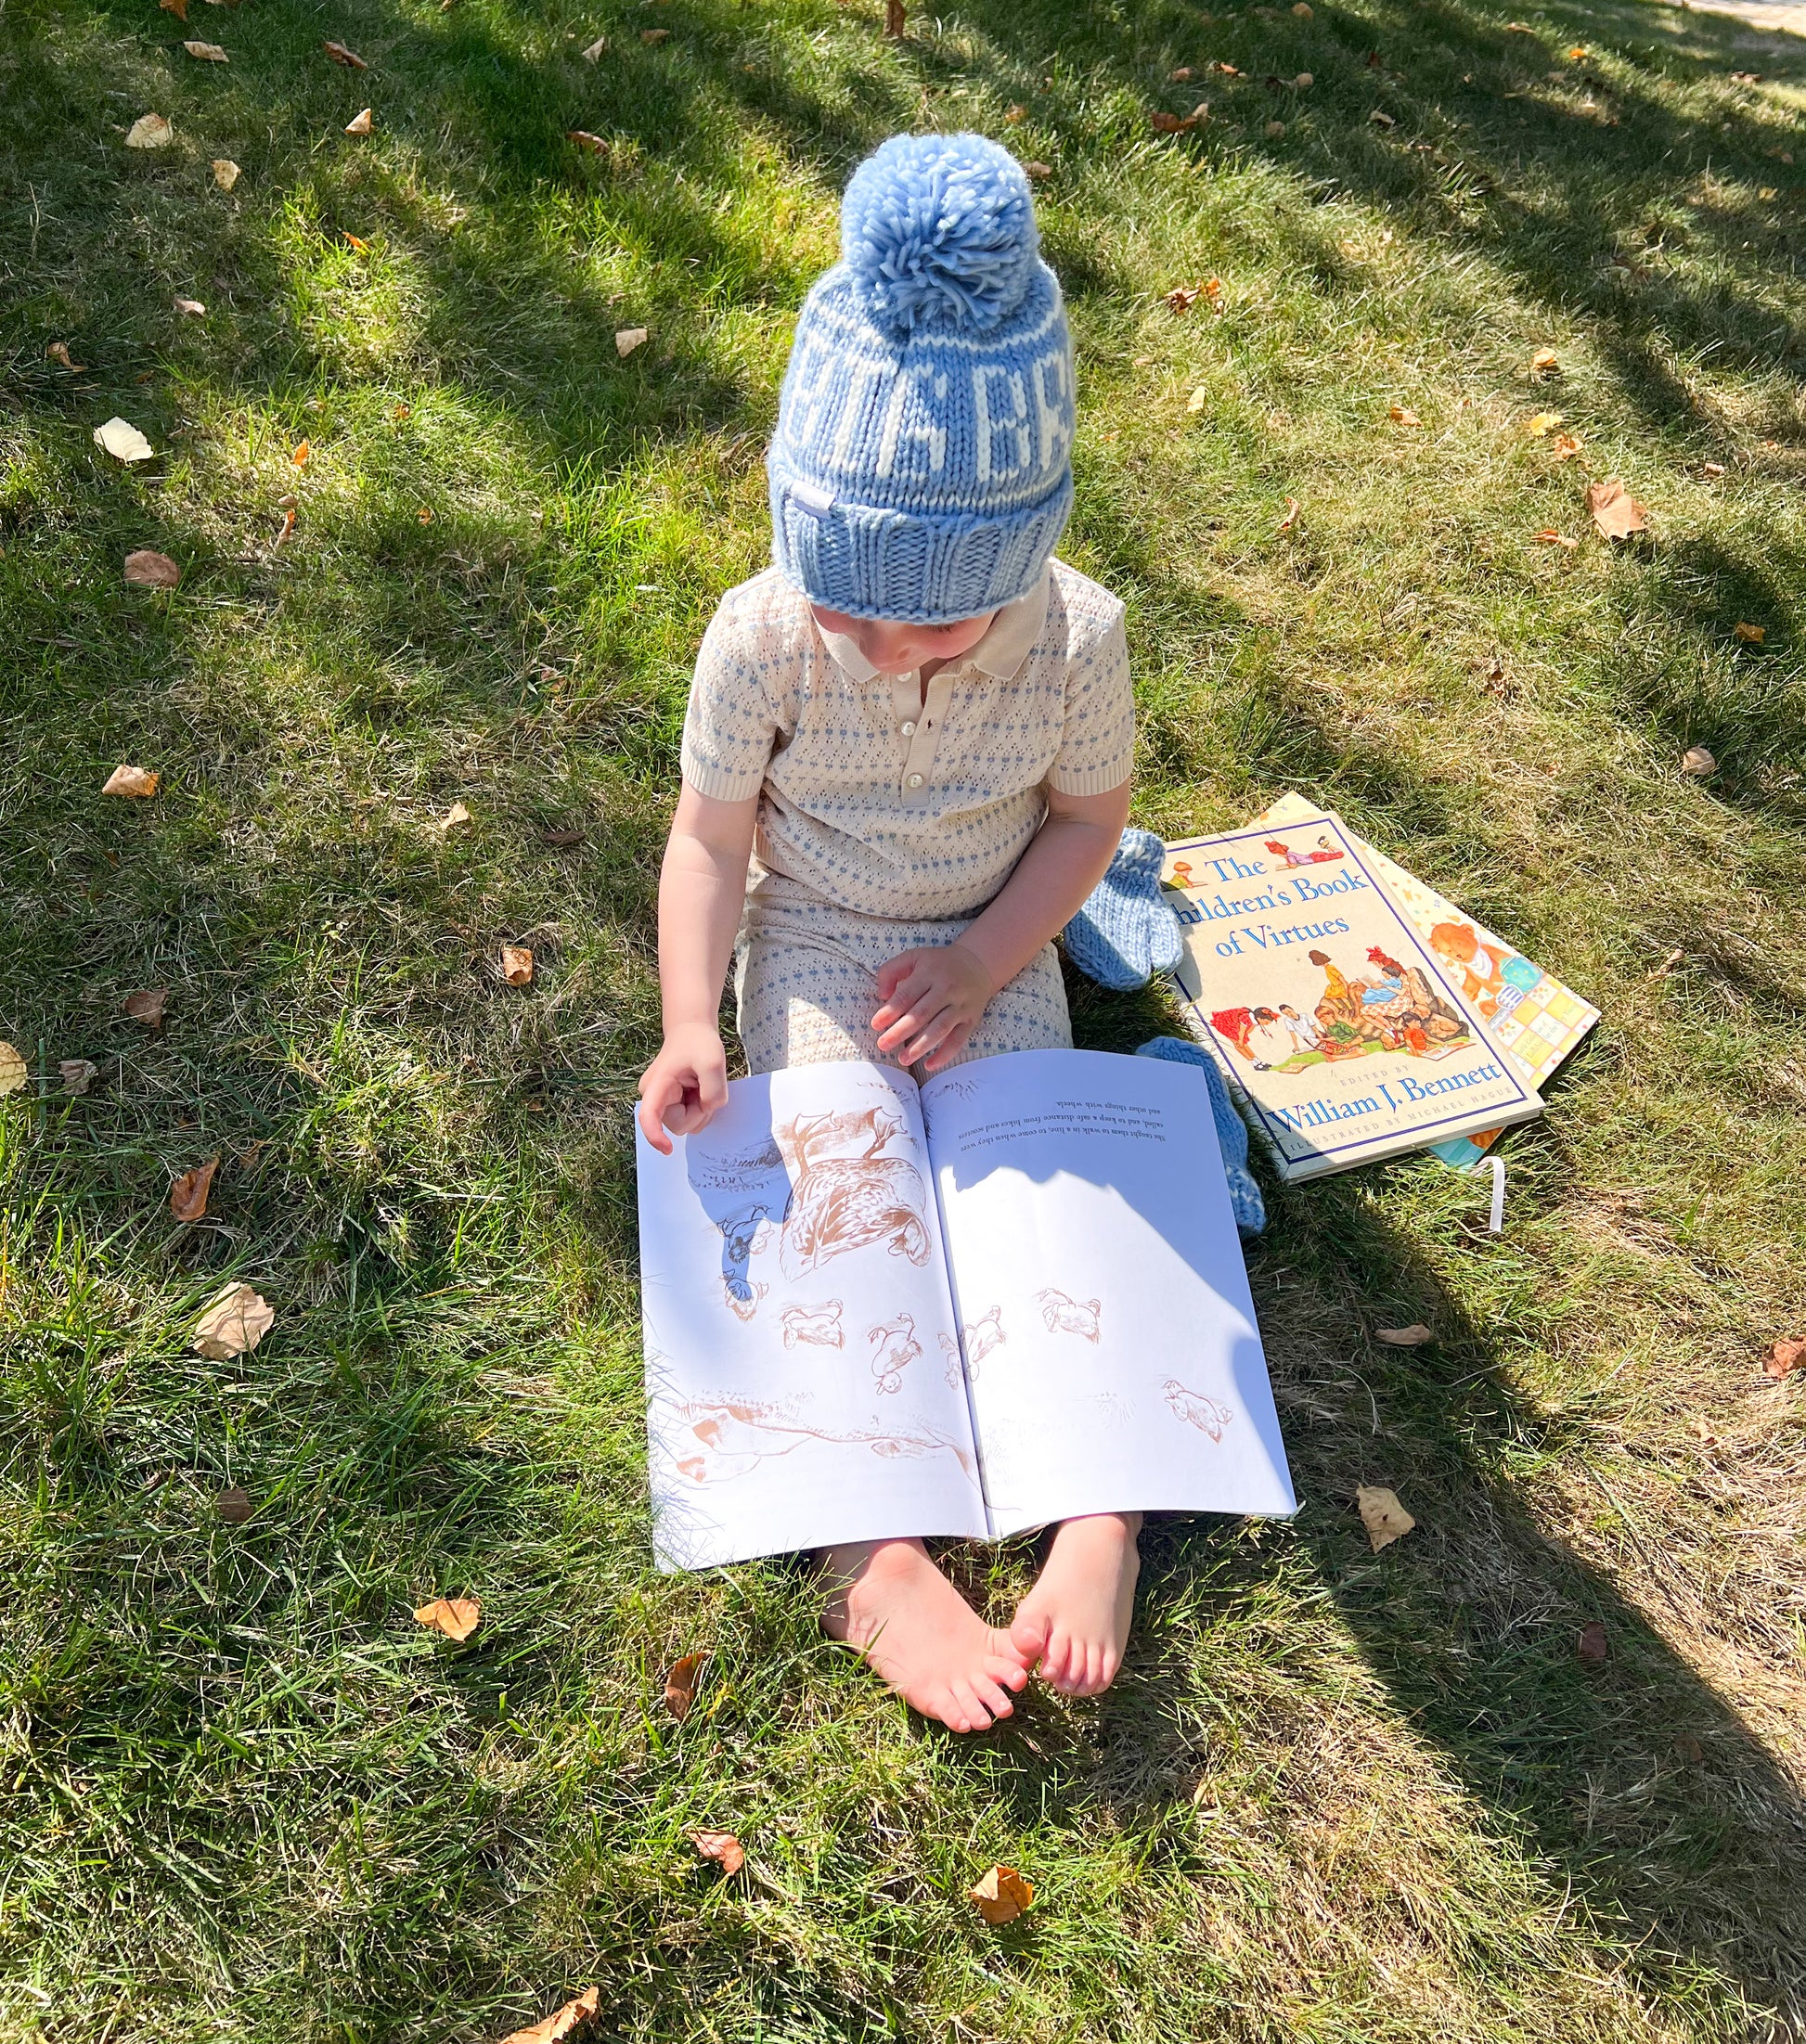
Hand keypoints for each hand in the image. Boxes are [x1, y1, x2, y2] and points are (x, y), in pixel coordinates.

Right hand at [638, 1023, 728, 1153]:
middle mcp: (653, 1097)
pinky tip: (700, 1090)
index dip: (655, 1136)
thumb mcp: (713, 1060)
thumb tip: (708, 1109)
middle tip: (705, 1086)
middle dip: (698, 1112)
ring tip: (702, 1085)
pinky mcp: (672, 1105)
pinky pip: (691, 1119)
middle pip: (678, 1125)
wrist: (692, 1032)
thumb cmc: (698, 1043)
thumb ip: (713, 1089)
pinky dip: (702, 1109)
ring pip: (687, 1124)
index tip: (667, 1149)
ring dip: (702, 1110)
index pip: (649, 1117)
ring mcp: (662, 1103)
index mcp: (656, 1086)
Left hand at [871, 941, 996, 1071]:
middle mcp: (946, 989)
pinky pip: (958, 1040)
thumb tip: (882, 996)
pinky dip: (945, 1054)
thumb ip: (891, 971)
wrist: (978, 963)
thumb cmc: (938, 964)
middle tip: (883, 1044)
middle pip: (921, 1014)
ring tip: (903, 1059)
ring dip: (920, 1046)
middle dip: (900, 1032)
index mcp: (929, 973)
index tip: (876, 1024)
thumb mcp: (913, 957)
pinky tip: (929, 1065)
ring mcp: (960, 1006)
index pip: (907, 995)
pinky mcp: (971, 1019)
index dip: (890, 1011)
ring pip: (940, 1029)